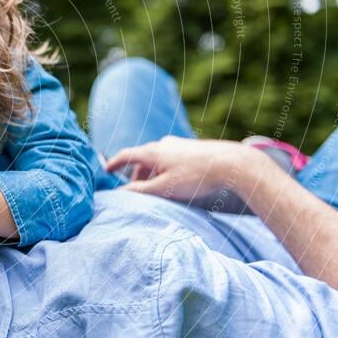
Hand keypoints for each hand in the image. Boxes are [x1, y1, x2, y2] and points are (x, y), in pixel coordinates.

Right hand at [105, 136, 255, 201]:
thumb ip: (139, 191)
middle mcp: (162, 144)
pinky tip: (176, 181)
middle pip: (141, 158)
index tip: (106, 170)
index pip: (126, 155)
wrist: (232, 164)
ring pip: (157, 158)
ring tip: (157, 189)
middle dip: (136, 174)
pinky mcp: (191, 147)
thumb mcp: (164, 188)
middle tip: (135, 190)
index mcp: (152, 152)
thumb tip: (119, 193)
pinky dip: (165, 169)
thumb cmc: (196, 177)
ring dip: (152, 172)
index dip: (114, 163)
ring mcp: (177, 144)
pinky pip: (170, 157)